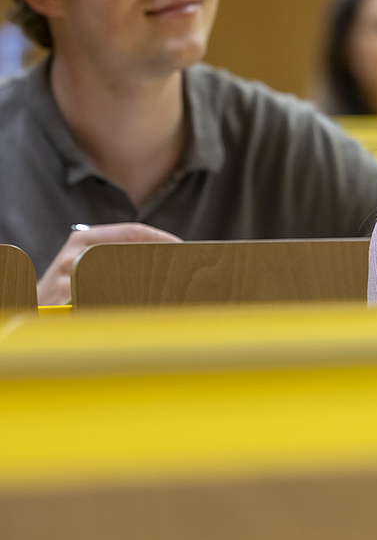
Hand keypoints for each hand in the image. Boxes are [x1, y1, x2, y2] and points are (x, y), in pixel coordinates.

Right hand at [37, 223, 181, 305]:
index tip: (184, 247)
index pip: (133, 231)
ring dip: (147, 282)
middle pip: (130, 250)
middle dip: (160, 259)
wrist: (29, 307)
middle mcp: (76, 253)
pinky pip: (103, 299)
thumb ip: (113, 253)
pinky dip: (125, 303)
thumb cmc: (66, 285)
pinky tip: (140, 309)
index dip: (162, 238)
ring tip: (169, 289)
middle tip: (183, 268)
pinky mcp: (64, 300)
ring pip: (120, 276)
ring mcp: (68, 277)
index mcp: (85, 238)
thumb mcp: (85, 261)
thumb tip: (164, 253)